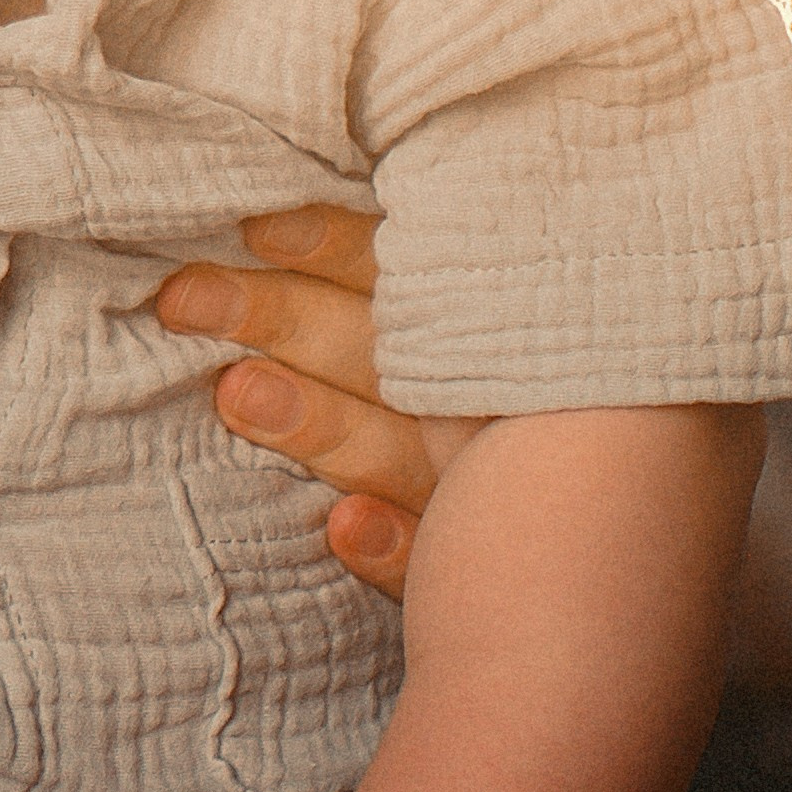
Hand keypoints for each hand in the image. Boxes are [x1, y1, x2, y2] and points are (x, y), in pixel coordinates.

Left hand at [154, 207, 462, 602]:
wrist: (606, 531)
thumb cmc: (492, 395)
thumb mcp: (459, 323)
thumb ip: (393, 278)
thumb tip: (272, 223)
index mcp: (468, 326)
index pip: (393, 272)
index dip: (329, 244)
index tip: (253, 227)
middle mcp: (474, 399)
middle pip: (372, 351)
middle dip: (279, 317)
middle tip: (184, 297)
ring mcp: (475, 487)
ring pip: (393, 453)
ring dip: (322, 424)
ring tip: (239, 392)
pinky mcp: (473, 568)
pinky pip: (428, 560)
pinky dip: (390, 545)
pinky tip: (343, 527)